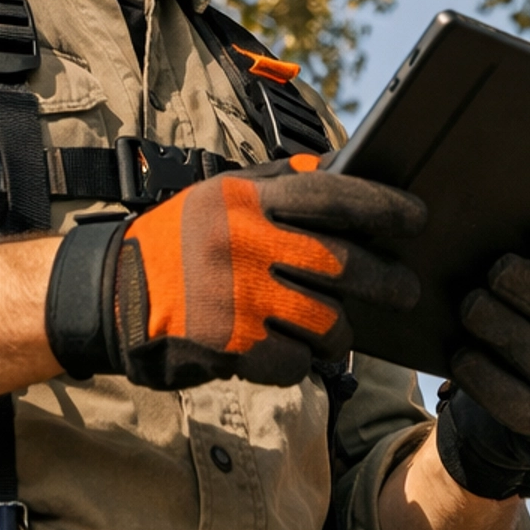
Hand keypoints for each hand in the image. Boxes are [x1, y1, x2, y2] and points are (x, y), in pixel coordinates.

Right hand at [45, 154, 424, 389]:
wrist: (112, 293)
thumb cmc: (180, 241)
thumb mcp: (223, 195)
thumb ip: (279, 182)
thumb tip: (340, 166)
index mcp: (248, 199)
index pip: (330, 194)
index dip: (380, 205)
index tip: (417, 217)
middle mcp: (245, 241)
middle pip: (341, 264)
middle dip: (386, 280)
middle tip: (408, 291)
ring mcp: (237, 294)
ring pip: (325, 320)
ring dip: (339, 330)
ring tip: (335, 329)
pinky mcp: (229, 343)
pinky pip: (294, 362)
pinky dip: (302, 363)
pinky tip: (293, 354)